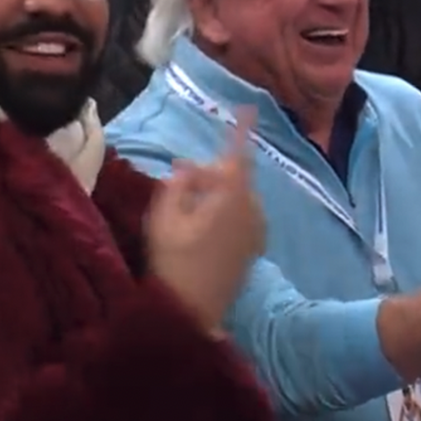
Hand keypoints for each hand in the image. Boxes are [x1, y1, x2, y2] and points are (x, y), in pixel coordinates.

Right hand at [146, 109, 265, 329]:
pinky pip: (242, 215)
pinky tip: (204, 221)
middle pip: (235, 177)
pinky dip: (226, 209)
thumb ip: (177, 186)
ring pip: (238, 197)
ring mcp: (256, 231)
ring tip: (188, 200)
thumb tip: (187, 169)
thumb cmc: (174, 261)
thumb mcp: (164, 218)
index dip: (242, 131)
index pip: (238, 156)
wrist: (193, 312)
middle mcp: (252, 210)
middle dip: (212, 171)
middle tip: (180, 176)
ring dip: (217, 191)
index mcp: (232, 197)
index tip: (248, 108)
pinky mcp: (253, 248)